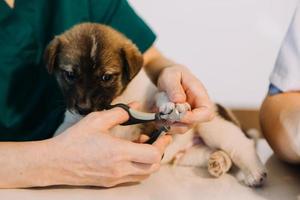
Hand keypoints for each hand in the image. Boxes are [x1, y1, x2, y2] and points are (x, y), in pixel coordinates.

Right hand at [51, 106, 170, 186]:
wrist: (56, 162)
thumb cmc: (75, 140)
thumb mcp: (97, 120)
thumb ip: (120, 112)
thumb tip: (135, 106)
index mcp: (118, 152)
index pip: (153, 154)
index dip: (162, 144)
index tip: (162, 134)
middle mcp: (120, 169)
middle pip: (153, 167)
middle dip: (159, 152)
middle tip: (155, 139)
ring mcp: (115, 178)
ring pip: (144, 174)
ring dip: (149, 160)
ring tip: (141, 145)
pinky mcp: (110, 183)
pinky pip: (132, 177)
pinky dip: (138, 167)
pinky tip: (130, 154)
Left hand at [157, 64, 214, 132]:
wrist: (169, 78)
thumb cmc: (173, 74)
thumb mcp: (171, 76)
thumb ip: (174, 87)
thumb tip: (179, 100)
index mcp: (201, 96)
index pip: (206, 113)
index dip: (193, 118)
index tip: (177, 114)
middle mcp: (197, 109)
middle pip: (192, 124)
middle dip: (175, 122)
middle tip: (162, 113)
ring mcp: (189, 116)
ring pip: (181, 128)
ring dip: (167, 124)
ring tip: (157, 112)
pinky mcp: (179, 120)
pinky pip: (172, 127)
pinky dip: (162, 124)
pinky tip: (156, 114)